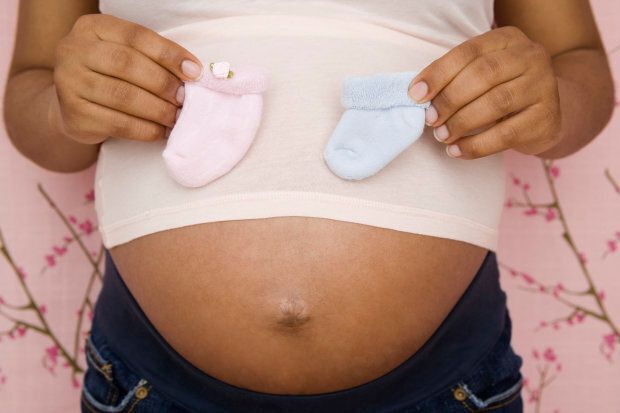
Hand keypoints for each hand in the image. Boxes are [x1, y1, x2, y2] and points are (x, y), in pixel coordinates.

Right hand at [51, 13, 203, 144]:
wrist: (74, 105)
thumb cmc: (110, 76)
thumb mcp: (126, 55)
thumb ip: (153, 58)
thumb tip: (193, 74)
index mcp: (93, 27)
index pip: (136, 36)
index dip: (169, 54)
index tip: (194, 72)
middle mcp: (74, 50)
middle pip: (127, 64)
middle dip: (163, 84)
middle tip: (184, 99)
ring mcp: (69, 82)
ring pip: (123, 96)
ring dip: (157, 110)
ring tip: (176, 117)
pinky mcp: (74, 115)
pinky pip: (118, 124)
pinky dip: (145, 130)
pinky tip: (161, 131)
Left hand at [407, 26, 561, 159]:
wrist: (545, 113)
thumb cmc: (501, 90)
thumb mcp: (481, 75)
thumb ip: (453, 78)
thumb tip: (418, 95)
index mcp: (508, 39)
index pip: (467, 52)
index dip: (438, 74)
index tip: (415, 95)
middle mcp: (530, 56)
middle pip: (483, 75)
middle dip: (449, 99)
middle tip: (431, 119)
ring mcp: (543, 85)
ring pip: (495, 103)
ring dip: (461, 122)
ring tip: (442, 136)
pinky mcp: (546, 117)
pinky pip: (505, 134)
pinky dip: (476, 145)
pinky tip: (457, 150)